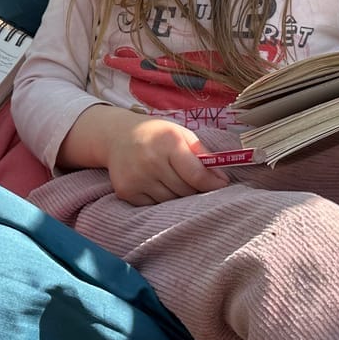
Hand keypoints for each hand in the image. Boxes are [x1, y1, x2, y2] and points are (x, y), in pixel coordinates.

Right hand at [60, 106, 228, 205]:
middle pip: (185, 191)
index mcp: (167, 142)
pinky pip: (153, 206)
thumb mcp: (181, 133)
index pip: (196, 175)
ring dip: (179, 196)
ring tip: (176, 182)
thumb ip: (201, 153)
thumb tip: (221, 178)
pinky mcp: (126, 191)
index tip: (222, 185)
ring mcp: (136, 178)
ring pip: (170, 201)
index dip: (213, 184)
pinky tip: (158, 185)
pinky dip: (161, 200)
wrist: (116, 136)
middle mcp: (150, 161)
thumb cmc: (156, 135)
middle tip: (197, 183)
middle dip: (196, 189)